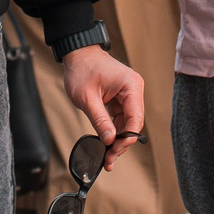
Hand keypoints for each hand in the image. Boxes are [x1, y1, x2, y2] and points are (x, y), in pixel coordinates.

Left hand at [59, 47, 147, 167]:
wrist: (77, 54)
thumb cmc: (82, 70)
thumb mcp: (88, 98)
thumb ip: (100, 120)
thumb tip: (109, 140)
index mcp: (131, 86)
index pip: (135, 118)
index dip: (126, 138)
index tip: (113, 151)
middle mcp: (134, 90)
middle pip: (133, 123)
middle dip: (122, 143)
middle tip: (109, 159)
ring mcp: (128, 94)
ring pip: (127, 123)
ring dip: (118, 140)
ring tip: (107, 157)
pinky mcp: (121, 97)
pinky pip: (121, 118)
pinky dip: (114, 131)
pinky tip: (107, 143)